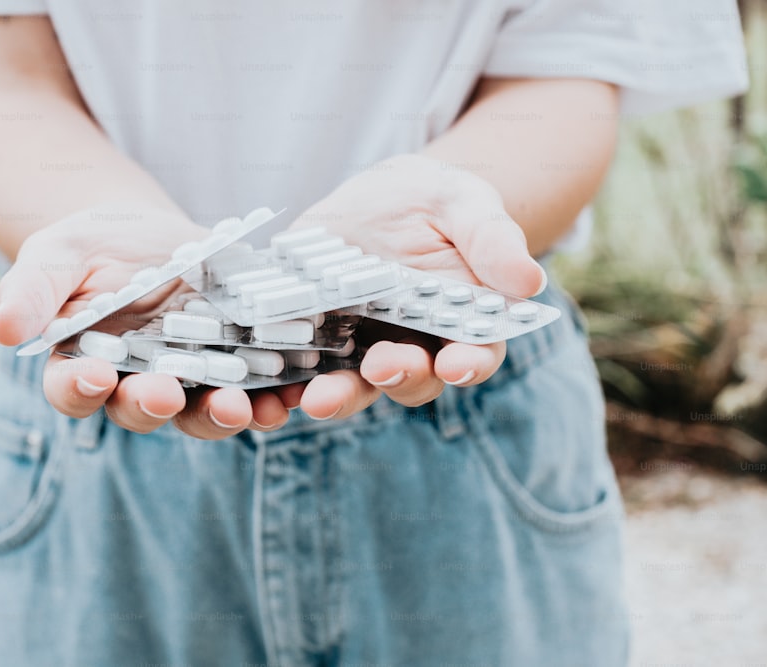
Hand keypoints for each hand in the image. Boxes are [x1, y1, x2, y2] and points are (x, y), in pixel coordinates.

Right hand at [0, 205, 293, 437]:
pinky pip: (251, 393)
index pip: (71, 388)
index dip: (79, 388)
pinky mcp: (235, 367)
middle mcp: (133, 385)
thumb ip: (34, 288)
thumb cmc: (97, 243)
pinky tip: (284, 397)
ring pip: (198, 411)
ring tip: (238, 406)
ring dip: (217, 415)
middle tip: (165, 393)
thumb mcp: (62, 251)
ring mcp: (188, 381)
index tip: (93, 375)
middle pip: (138, 410)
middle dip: (151, 405)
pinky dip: (268, 400)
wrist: (156, 232)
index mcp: (81, 365)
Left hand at [290, 154, 547, 418]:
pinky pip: (300, 369)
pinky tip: (267, 386)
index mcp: (461, 324)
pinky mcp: (313, 339)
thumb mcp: (464, 203)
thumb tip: (528, 281)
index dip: (469, 363)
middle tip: (383, 367)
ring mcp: (360, 348)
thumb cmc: (435, 201)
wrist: (379, 197)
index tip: (458, 363)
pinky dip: (284, 382)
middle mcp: (413, 348)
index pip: (474, 354)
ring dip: (336, 395)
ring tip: (316, 397)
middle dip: (398, 377)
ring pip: (352, 384)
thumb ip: (492, 240)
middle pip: (410, 378)